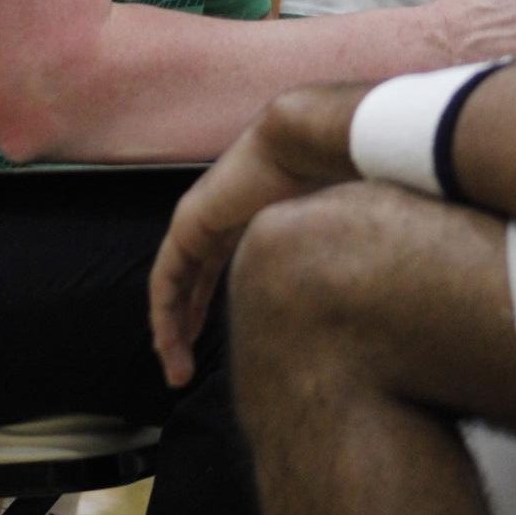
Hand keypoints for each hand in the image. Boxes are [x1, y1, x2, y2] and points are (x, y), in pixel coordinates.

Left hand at [150, 89, 355, 387]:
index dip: (208, 308)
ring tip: (175, 372)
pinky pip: (165, 278)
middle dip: (185, 326)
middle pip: (191, 282)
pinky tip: (167, 342)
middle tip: (184, 371)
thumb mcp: (321, 232)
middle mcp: (216, 220)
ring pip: (173, 286)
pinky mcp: (187, 224)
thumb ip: (322, 258)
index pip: (215, 270)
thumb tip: (352, 294)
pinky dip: (163, 312)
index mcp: (244, 220)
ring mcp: (198, 221)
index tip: (207, 347)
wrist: (304, 142)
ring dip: (170, 330)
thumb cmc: (326, 178)